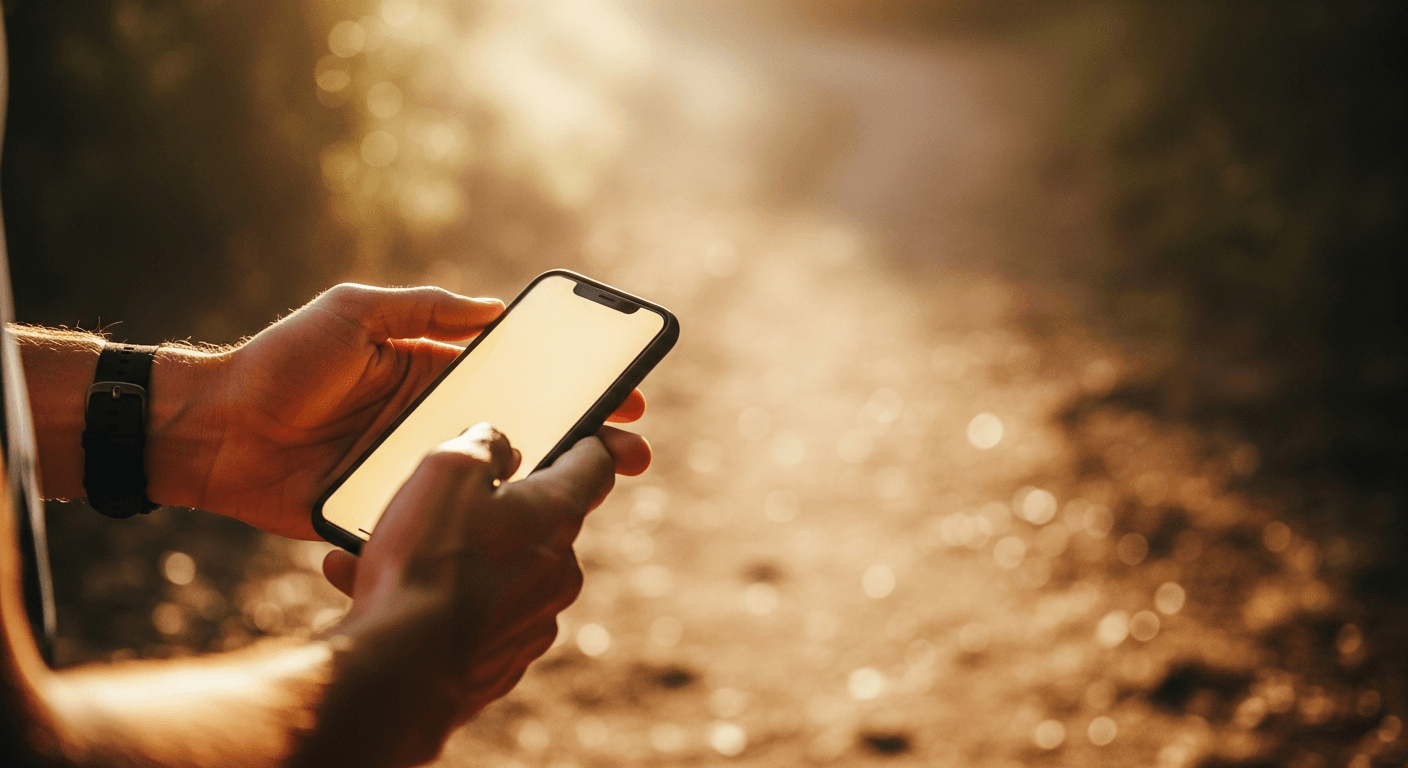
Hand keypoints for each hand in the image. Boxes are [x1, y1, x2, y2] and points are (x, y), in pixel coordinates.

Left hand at [150, 284, 649, 538]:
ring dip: (549, 488)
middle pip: (526, 433)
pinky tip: (528, 531)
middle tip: (634, 453)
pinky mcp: (394, 512)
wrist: (213, 432)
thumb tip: (498, 307)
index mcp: (436, 374)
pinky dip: (489, 526)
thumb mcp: (355, 314)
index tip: (625, 392)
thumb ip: (425, 309)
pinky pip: (449, 520)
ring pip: (498, 482)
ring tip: (599, 495)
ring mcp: (418, 470)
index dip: (576, 386)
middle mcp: (437, 423)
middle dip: (585, 442)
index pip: (523, 379)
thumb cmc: (283, 363)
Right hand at [306, 425, 608, 765]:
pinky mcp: (501, 665)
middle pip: (537, 524)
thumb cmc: (426, 561)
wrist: (400, 675)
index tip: (581, 435)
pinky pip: (471, 620)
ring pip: (494, 574)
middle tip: (439, 503)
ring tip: (380, 554)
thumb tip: (501, 445)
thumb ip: (483, 444)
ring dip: (449, 559)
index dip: (587, 441)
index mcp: (557, 515)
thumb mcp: (447, 469)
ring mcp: (533, 624)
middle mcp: (559, 572)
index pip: (594, 465)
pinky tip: (379, 596)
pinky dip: (436, 605)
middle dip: (493, 510)